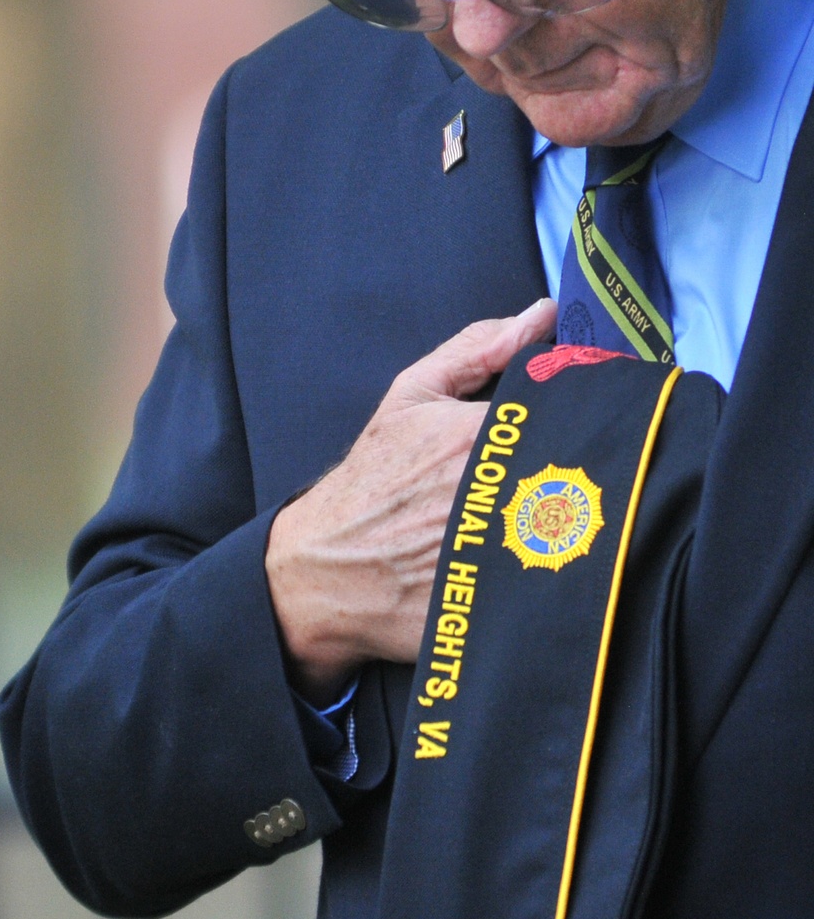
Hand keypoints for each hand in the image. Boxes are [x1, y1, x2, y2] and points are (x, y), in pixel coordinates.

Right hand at [266, 299, 556, 702]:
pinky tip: (548, 560)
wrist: (326, 570)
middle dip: (592, 468)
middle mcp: (501, 493)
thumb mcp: (411, 397)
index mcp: (482, 435)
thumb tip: (541, 314)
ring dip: (588, 518)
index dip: (593, 413)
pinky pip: (568, 581)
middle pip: (588, 471)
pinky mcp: (512, 603)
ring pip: (587, 526)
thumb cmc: (371, 482)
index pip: (575, 412)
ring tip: (557, 516)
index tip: (590, 418)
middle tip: (575, 473)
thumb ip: (477, 349)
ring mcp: (508, 554)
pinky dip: (572, 568)